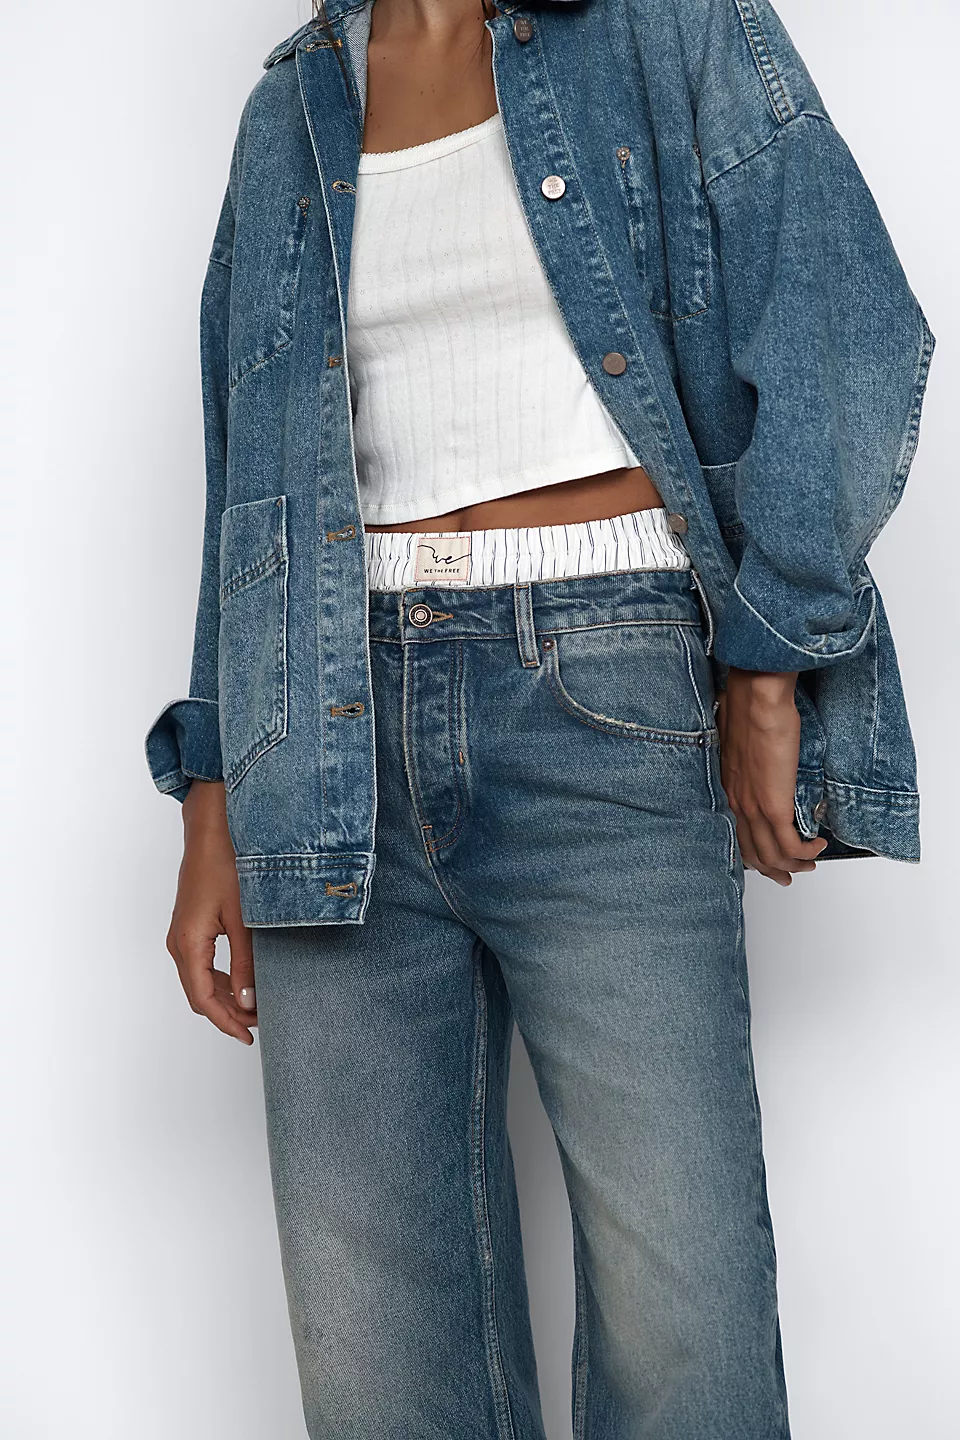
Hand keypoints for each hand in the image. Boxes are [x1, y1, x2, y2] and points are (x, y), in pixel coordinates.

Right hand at [165, 780, 257, 1043]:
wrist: (210, 831)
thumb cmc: (225, 866)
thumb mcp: (243, 919)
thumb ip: (246, 963)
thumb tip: (249, 1002)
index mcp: (188, 944)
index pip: (203, 999)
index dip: (226, 1023)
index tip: (249, 1037)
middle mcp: (179, 943)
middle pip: (199, 995)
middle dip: (228, 1013)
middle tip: (260, 1024)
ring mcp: (182, 935)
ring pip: (199, 981)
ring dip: (225, 997)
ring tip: (256, 1007)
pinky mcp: (190, 927)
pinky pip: (201, 965)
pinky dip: (220, 980)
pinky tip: (243, 982)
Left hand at [716, 668, 827, 885]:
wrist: (756, 698)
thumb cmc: (749, 708)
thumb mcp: (743, 741)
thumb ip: (750, 759)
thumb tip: (764, 762)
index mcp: (729, 788)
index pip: (738, 835)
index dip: (754, 854)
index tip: (768, 860)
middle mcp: (736, 802)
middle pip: (753, 853)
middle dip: (774, 869)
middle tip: (791, 875)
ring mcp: (753, 806)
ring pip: (772, 854)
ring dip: (794, 865)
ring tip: (810, 863)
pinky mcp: (773, 804)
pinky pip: (789, 844)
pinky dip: (805, 852)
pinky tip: (816, 847)